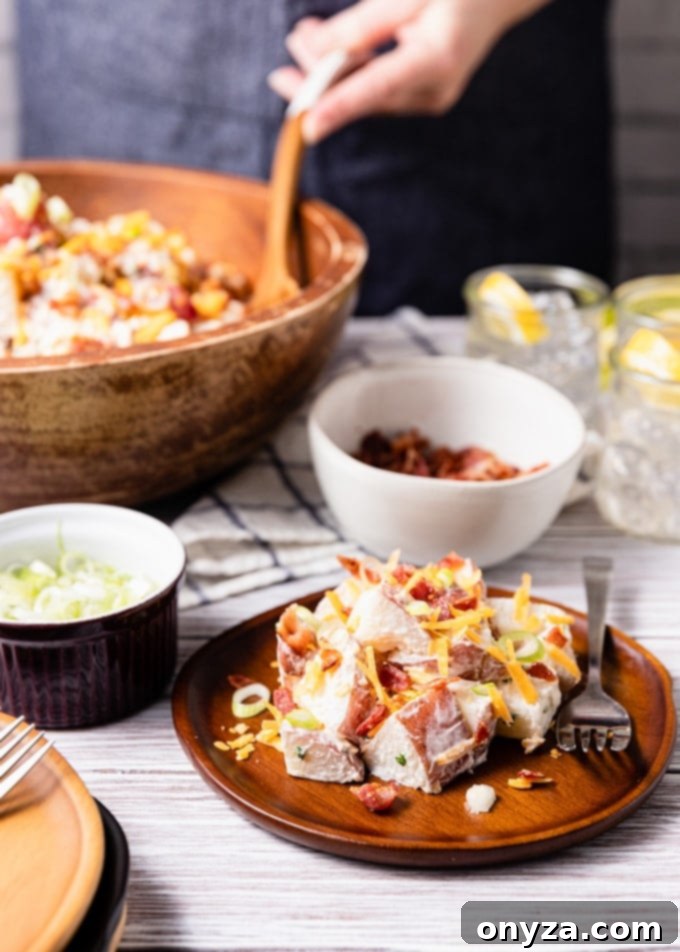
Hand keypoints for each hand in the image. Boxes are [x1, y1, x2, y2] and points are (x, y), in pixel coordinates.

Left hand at [268, 0, 550, 142]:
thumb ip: (361, 23)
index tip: (308, 127)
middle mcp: (434, 88)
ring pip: (366, 93)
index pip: (378, 87)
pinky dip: (349, 71)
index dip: (340, 105)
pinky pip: (377, 88)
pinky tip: (325, 53)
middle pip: (364, 95)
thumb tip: (314, 50)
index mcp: (438, 58)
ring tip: (298, 41)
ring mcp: (429, 96)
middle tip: (282, 68)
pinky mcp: (422, 93)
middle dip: (319, 81)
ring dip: (329, 72)